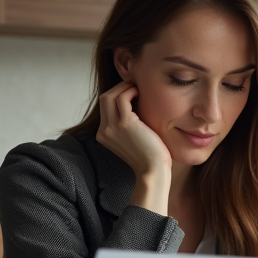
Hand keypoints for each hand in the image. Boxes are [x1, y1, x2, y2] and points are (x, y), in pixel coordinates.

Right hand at [95, 82, 171, 212]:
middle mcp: (104, 131)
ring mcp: (112, 127)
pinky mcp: (124, 124)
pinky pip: (122, 98)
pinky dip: (130, 91)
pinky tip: (141, 93)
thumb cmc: (150, 155)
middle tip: (135, 86)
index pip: (105, 107)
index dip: (118, 95)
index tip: (132, 92)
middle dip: (119, 88)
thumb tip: (135, 104)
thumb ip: (128, 124)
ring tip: (138, 88)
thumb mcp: (133, 138)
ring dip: (124, 87)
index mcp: (104, 135)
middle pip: (104, 99)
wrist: (153, 171)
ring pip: (109, 96)